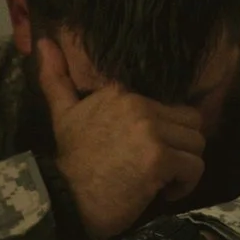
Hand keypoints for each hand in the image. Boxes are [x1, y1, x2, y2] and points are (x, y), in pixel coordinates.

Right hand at [37, 37, 204, 239]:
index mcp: (122, 92)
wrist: (67, 199)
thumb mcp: (62, 114)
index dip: (169, 129)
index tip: (151, 149)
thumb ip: (57, 77)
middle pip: (192, 123)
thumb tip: (43, 40)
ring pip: (197, 145)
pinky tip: (164, 193)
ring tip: (163, 180)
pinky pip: (194, 168)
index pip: (174, 104)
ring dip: (184, 167)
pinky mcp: (159, 160)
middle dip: (181, 147)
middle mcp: (139, 106)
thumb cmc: (70, 160)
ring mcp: (151, 132)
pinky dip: (185, 185)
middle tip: (163, 165)